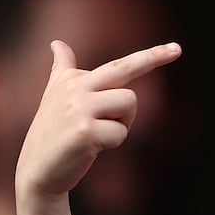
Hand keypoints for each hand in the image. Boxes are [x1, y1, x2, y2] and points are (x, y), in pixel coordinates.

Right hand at [15, 39, 182, 197]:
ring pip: (129, 102)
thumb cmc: (52, 134)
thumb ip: (61, 69)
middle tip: (177, 49)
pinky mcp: (85, 131)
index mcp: (72, 79)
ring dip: (123, 122)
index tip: (176, 48)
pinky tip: (92, 148)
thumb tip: (57, 43)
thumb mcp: (54, 96)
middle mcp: (75, 88)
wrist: (37, 171)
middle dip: (153, 58)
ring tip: (99, 132)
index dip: (150, 56)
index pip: (118, 65)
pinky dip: (113, 142)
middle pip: (125, 69)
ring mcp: (80, 108)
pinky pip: (121, 131)